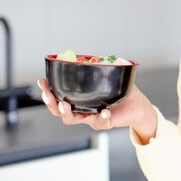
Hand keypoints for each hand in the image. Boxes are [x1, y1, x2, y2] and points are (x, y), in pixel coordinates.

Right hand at [37, 78, 156, 142]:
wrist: (139, 106)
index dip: (48, 90)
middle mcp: (82, 110)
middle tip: (47, 94)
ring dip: (66, 112)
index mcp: (80, 99)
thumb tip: (99, 57)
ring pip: (72, 120)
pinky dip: (102, 117)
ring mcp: (91, 118)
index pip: (59, 96)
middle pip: (59, 111)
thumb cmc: (123, 92)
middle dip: (50, 103)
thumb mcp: (113, 77)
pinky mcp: (104, 123)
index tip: (42, 81)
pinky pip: (101, 122)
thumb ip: (105, 67)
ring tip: (65, 104)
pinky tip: (105, 111)